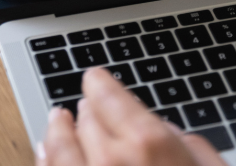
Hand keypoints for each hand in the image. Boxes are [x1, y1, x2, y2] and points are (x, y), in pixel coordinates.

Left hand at [38, 67, 227, 165]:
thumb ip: (190, 146)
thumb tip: (172, 134)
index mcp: (148, 142)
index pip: (108, 96)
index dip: (99, 83)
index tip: (94, 78)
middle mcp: (111, 161)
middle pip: (86, 120)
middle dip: (87, 109)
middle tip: (86, 104)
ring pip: (58, 149)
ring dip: (56, 131)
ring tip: (56, 121)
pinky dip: (45, 160)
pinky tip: (45, 153)